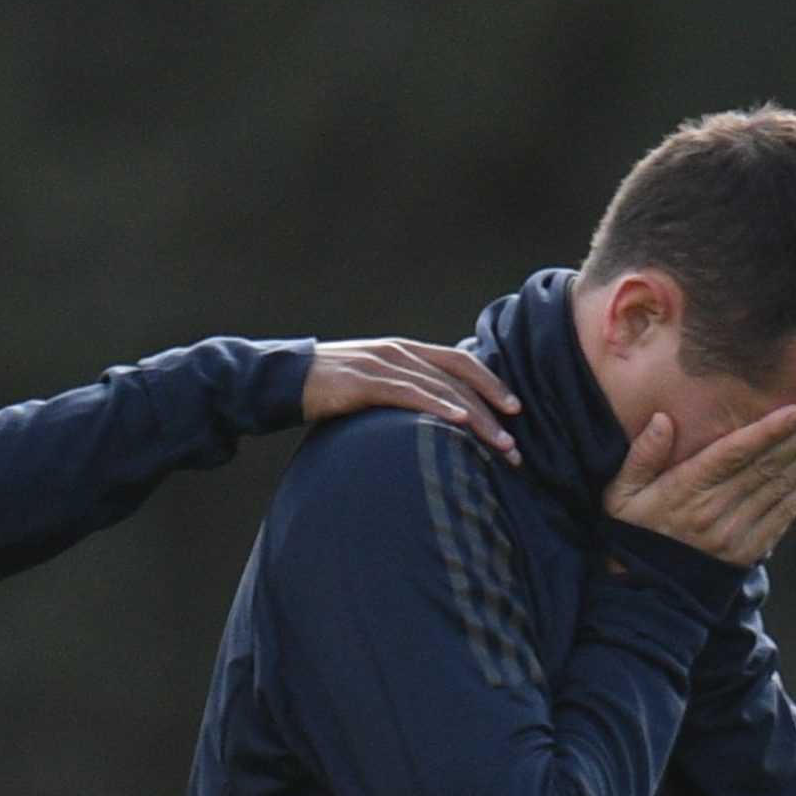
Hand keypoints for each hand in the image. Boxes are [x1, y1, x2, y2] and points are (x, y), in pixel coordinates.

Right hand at [303, 339, 522, 461]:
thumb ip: (398, 391)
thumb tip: (426, 416)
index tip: (515, 410)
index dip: (490, 383)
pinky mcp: (363, 381)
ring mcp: (381, 364)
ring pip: (441, 389)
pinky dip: (437, 407)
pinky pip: (408, 394)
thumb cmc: (325, 389)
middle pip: (458, 379)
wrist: (280, 380)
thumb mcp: (369, 384)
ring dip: (475, 418)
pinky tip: (458, 422)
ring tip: (498, 444)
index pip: (459, 362)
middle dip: (491, 412)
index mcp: (404, 350)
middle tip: (512, 445)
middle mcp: (399, 352)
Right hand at [602, 403, 795, 565]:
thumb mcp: (619, 495)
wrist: (644, 594)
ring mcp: (738, 532)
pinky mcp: (752, 548)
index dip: (766, 434)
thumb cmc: (631, 533)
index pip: (731, 457)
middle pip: (768, 467)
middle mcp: (716, 511)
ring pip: (784, 486)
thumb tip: (662, 419)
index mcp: (684, 493)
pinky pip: (787, 513)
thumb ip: (641, 457)